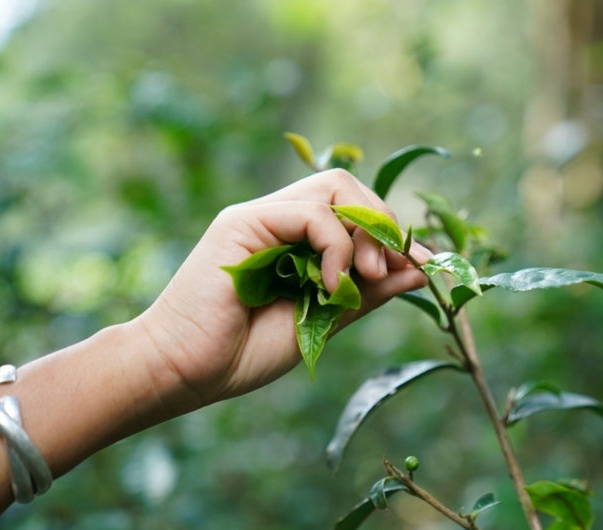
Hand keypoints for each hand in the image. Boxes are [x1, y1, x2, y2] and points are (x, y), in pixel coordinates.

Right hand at [135, 169, 430, 410]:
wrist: (183, 371)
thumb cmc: (243, 352)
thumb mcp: (324, 321)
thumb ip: (366, 293)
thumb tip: (419, 270)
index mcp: (295, 241)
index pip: (355, 209)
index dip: (391, 232)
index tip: (417, 266)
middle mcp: (278, 220)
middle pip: (349, 186)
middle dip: (383, 223)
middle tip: (386, 269)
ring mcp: (260, 217)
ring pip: (335, 188)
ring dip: (364, 231)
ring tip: (363, 275)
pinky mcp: (243, 222)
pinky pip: (311, 213)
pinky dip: (335, 246)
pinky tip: (330, 284)